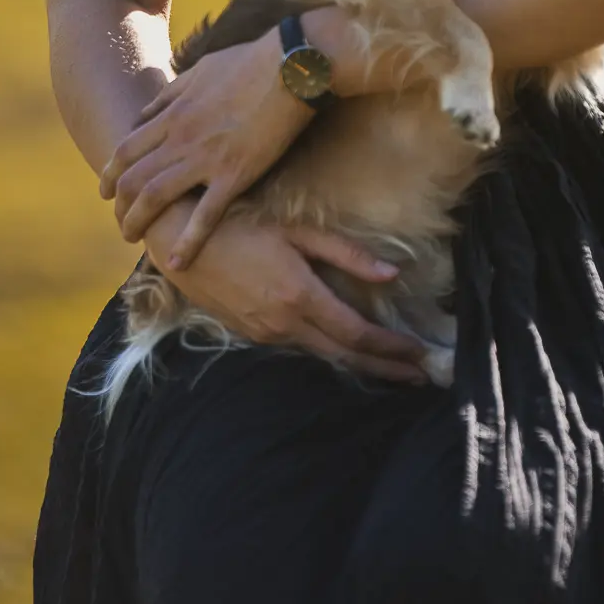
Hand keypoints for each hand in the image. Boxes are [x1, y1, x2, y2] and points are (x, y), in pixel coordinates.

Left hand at [99, 29, 312, 266]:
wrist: (290, 67)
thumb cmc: (249, 63)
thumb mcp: (199, 70)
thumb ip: (170, 95)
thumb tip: (147, 112)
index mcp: (173, 113)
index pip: (125, 151)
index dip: (110, 175)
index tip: (107, 191)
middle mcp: (181, 138)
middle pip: (133, 179)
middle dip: (120, 206)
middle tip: (121, 223)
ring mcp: (205, 158)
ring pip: (156, 198)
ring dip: (139, 223)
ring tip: (135, 239)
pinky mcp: (235, 174)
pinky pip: (205, 216)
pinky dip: (188, 242)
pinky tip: (178, 262)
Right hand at [141, 203, 429, 384]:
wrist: (182, 243)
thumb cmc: (241, 226)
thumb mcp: (296, 231)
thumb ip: (346, 254)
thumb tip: (393, 273)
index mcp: (300, 296)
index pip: (357, 335)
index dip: (392, 349)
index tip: (420, 356)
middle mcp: (285, 324)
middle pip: (345, 357)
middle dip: (385, 369)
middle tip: (421, 378)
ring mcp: (266, 335)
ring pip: (322, 357)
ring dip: (359, 364)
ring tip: (391, 368)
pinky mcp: (251, 335)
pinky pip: (299, 349)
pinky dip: (329, 354)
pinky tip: (344, 351)